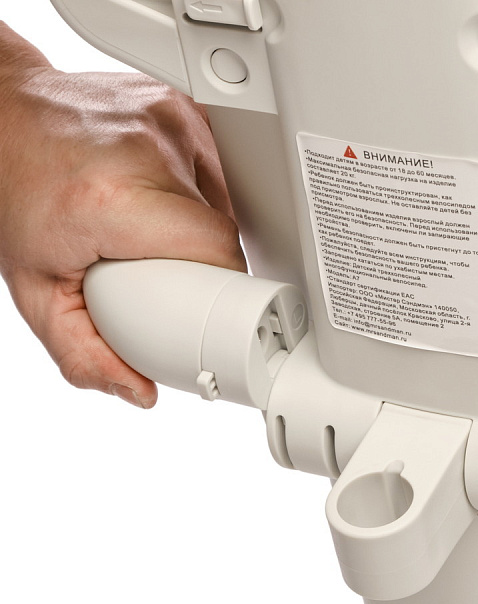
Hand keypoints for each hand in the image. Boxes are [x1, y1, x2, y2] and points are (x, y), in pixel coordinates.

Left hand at [0, 23, 245, 407]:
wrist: (1, 115)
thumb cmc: (13, 191)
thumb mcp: (35, 290)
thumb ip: (83, 354)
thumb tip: (139, 391)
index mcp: (114, 199)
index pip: (218, 253)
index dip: (225, 288)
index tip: (217, 308)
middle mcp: (148, 152)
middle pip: (224, 230)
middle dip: (209, 264)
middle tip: (172, 272)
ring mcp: (169, 122)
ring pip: (225, 200)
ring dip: (204, 227)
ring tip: (159, 230)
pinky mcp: (181, 108)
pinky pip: (217, 170)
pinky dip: (203, 193)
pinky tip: (168, 198)